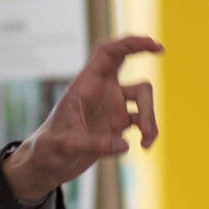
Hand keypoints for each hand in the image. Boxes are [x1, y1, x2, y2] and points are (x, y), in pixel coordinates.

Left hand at [5, 34, 161, 201]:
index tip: (151, 43)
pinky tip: (144, 146)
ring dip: (150, 116)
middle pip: (128, 62)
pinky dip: (149, 132)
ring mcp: (112, 106)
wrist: (48, 165)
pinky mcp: (119, 124)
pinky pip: (143, 121)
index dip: (129, 43)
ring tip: (147, 139)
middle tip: (161, 50)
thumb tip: (125, 144)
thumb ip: (93, 145)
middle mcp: (101, 91)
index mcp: (85, 85)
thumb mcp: (64, 147)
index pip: (108, 53)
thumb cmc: (48, 149)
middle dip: (144, 50)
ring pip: (143, 97)